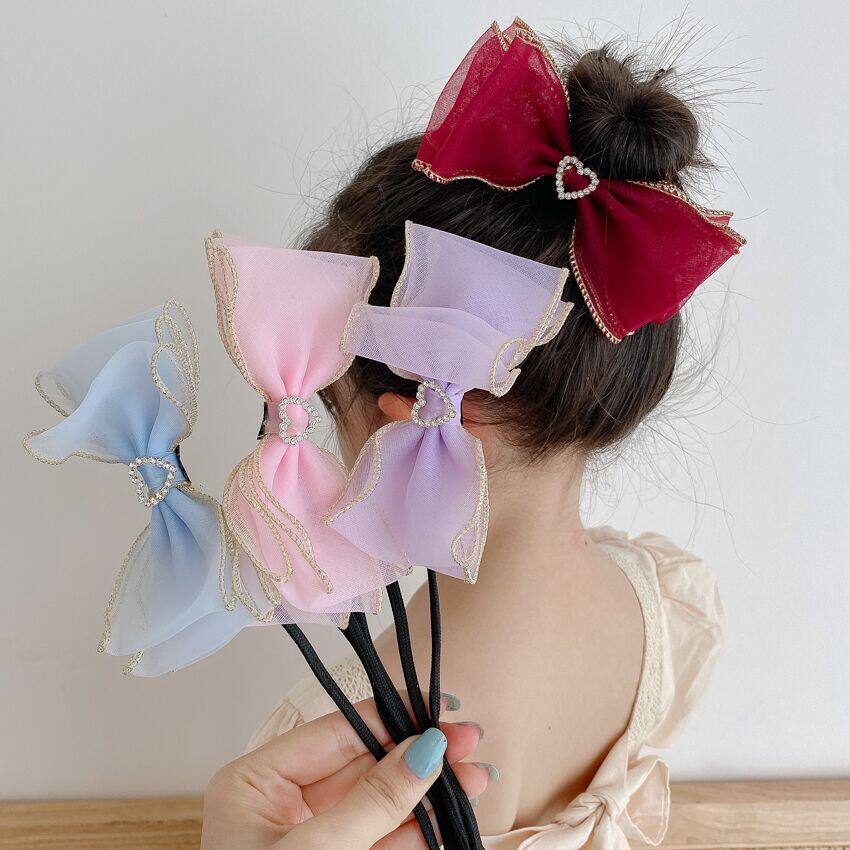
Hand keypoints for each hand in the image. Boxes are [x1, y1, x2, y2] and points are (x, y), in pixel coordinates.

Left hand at [201, 696, 489, 849]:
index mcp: (256, 784)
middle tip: (470, 743)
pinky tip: (451, 816)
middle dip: (418, 756)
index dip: (392, 719)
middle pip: (364, 764)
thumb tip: (427, 749)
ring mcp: (311, 840)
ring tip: (475, 779)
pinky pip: (384, 839)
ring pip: (380, 803)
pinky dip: (419, 830)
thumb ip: (375, 800)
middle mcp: (282, 806)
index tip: (441, 712)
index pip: (335, 733)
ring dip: (428, 792)